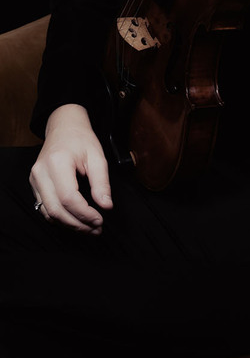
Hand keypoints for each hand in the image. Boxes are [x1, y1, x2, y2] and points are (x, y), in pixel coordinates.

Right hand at [29, 104, 112, 232]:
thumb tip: (106, 205)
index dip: (84, 213)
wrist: (64, 127)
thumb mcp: (98, 156)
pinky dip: (60, 218)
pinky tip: (75, 220)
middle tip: (96, 229)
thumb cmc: (82, 139)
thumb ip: (102, 182)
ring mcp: (35, 180)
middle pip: (56, 210)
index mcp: (57, 163)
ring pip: (48, 213)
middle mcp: (41, 173)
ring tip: (88, 228)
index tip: (100, 219)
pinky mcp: (35, 185)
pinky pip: (44, 208)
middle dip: (77, 224)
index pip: (69, 198)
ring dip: (69, 224)